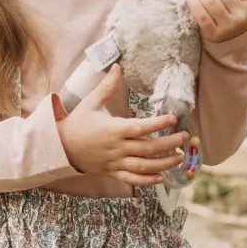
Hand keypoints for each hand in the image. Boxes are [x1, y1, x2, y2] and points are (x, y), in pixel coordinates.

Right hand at [56, 65, 188, 186]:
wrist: (62, 146)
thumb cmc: (78, 122)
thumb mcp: (91, 102)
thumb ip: (107, 86)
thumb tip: (118, 66)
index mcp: (114, 129)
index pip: (141, 128)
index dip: (158, 123)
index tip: (173, 118)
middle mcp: (117, 147)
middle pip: (148, 148)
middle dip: (169, 143)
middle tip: (184, 137)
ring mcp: (115, 162)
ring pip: (144, 166)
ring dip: (164, 163)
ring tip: (179, 157)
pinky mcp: (112, 172)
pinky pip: (132, 179)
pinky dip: (147, 181)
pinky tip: (161, 178)